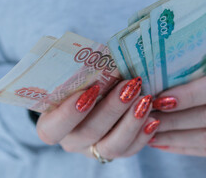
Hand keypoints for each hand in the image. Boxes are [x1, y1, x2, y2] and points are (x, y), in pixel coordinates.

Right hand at [36, 77, 159, 159]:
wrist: (94, 93)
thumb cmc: (82, 81)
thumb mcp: (77, 75)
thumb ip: (85, 71)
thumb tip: (108, 55)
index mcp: (52, 123)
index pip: (53, 129)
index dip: (69, 114)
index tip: (90, 90)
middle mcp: (72, 140)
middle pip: (88, 133)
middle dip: (112, 109)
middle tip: (129, 87)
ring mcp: (94, 149)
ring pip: (112, 146)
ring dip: (131, 122)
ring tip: (146, 100)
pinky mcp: (115, 150)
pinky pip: (130, 150)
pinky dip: (143, 135)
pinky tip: (153, 118)